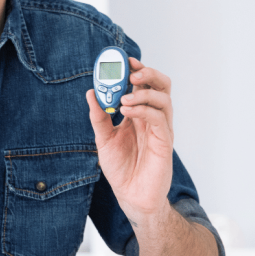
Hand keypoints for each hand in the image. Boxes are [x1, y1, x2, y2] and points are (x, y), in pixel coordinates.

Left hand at [86, 58, 173, 221]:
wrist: (130, 195)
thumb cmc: (121, 168)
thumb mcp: (103, 139)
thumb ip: (99, 116)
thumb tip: (90, 92)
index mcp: (139, 114)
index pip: (144, 85)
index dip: (137, 70)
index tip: (124, 60)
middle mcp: (153, 118)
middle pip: (161, 86)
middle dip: (148, 74)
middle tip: (131, 72)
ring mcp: (161, 130)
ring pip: (164, 99)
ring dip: (143, 93)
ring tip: (123, 97)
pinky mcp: (164, 143)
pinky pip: (160, 119)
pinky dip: (144, 110)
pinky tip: (126, 110)